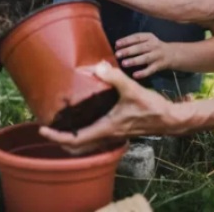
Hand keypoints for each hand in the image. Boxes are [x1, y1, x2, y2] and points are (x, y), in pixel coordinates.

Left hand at [38, 61, 179, 154]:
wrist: (170, 119)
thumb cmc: (152, 108)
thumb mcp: (132, 90)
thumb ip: (115, 77)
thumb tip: (98, 66)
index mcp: (106, 129)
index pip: (75, 140)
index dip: (57, 137)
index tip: (43, 130)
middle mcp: (107, 135)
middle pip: (77, 146)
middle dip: (60, 140)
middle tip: (48, 128)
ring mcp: (113, 134)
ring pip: (86, 143)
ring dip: (72, 137)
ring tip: (61, 124)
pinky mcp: (118, 130)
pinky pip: (95, 136)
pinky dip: (84, 132)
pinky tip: (84, 117)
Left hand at [115, 33, 173, 78]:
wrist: (172, 54)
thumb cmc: (154, 47)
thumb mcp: (147, 40)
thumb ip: (135, 42)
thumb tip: (117, 47)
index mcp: (149, 37)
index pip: (137, 37)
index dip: (126, 40)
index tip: (117, 44)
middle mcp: (154, 45)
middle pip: (140, 47)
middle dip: (128, 51)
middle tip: (117, 55)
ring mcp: (157, 55)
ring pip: (145, 58)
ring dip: (134, 61)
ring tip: (124, 63)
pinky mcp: (160, 65)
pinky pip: (151, 70)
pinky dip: (143, 72)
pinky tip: (135, 75)